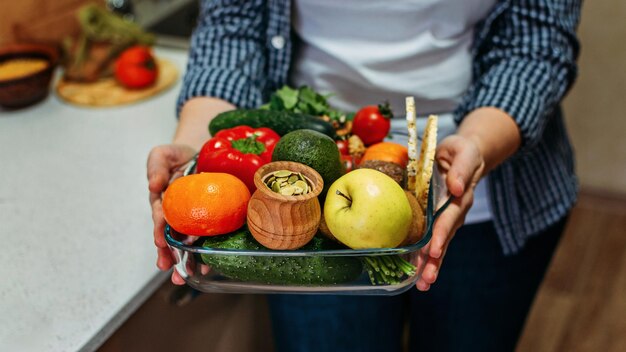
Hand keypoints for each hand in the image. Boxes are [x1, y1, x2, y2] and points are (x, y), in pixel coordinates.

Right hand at [147, 144, 196, 284]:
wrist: (203, 153)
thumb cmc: (178, 156)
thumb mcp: (163, 154)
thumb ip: (156, 167)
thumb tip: (153, 185)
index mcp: (162, 201)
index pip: (160, 217)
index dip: (158, 229)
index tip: (159, 242)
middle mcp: (174, 214)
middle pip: (170, 237)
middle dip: (168, 254)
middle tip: (168, 268)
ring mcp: (190, 220)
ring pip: (186, 244)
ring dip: (186, 261)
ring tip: (187, 276)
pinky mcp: (207, 221)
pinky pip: (206, 239)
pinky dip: (207, 253)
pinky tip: (209, 266)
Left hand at [415, 134, 484, 290]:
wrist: (463, 154)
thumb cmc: (462, 151)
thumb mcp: (464, 151)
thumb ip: (461, 168)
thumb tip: (457, 187)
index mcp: (460, 197)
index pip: (450, 218)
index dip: (441, 234)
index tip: (433, 250)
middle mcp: (454, 212)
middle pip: (444, 239)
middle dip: (435, 260)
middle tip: (426, 279)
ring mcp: (445, 218)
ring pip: (438, 245)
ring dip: (430, 265)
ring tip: (422, 285)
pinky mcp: (436, 220)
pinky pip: (430, 240)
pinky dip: (423, 257)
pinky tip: (414, 273)